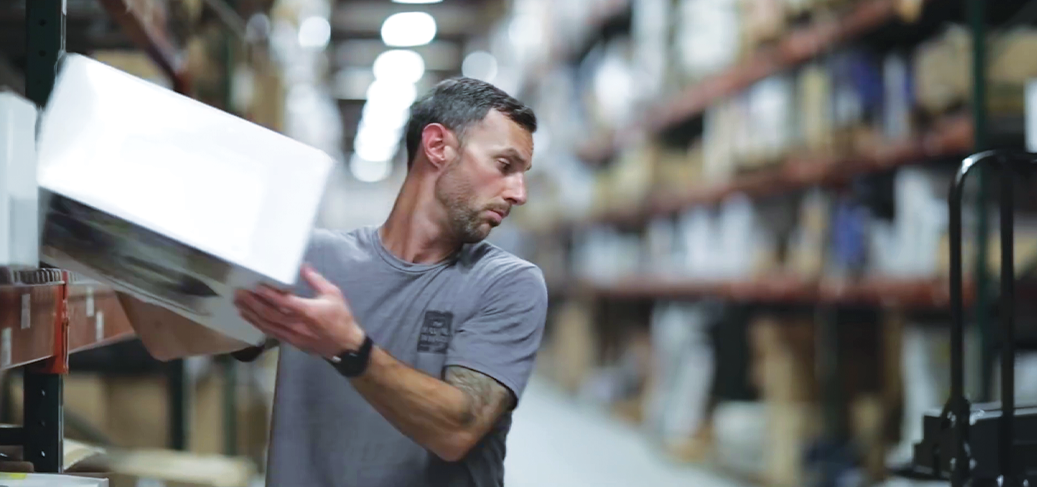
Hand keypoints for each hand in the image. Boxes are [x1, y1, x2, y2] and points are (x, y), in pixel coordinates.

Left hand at [233, 265, 363, 358]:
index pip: (283, 302)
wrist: (345, 345)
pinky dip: (259, 325)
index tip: (254, 287)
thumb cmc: (341, 317)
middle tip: (239, 294)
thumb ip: (316, 280)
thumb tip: (302, 266)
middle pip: (270, 314)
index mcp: (308, 311)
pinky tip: (251, 318)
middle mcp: (297, 325)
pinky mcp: (291, 343)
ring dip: (252, 315)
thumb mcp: (333, 294)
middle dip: (252, 304)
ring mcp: (292, 336)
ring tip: (239, 305)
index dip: (267, 295)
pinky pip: (271, 333)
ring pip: (267, 325)